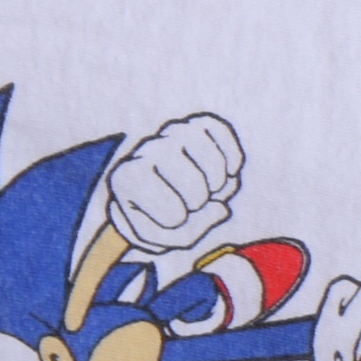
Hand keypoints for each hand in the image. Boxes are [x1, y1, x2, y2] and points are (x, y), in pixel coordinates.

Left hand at [105, 114, 242, 255]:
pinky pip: (228, 142)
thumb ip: (187, 235)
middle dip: (200, 206)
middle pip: (196, 192)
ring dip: (220, 186)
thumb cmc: (153, 213)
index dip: (178, 224)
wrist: (153, 185)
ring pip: (215, 166)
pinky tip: (223, 171)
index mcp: (127, 179)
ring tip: (205, 188)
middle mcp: (148, 149)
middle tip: (188, 202)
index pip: (173, 216)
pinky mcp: (199, 122)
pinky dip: (233, 161)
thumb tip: (221, 207)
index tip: (163, 215)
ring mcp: (174, 132)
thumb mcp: (159, 237)